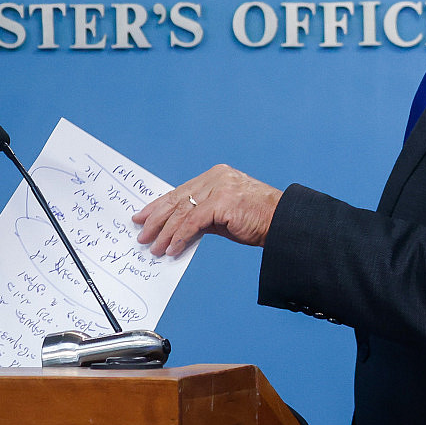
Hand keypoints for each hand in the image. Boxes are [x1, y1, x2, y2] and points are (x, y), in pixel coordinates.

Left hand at [133, 164, 282, 256]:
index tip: (143, 216)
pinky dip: (180, 237)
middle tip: (142, 233)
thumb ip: (202, 217)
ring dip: (165, 233)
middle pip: (177, 199)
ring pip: (182, 211)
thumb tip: (179, 230)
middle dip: (156, 218)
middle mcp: (216, 178)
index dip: (159, 205)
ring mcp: (219, 188)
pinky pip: (193, 222)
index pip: (180, 191)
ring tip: (155, 247)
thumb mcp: (225, 215)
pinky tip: (173, 248)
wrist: (283, 222)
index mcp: (216, 176)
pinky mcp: (221, 202)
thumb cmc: (258, 220)